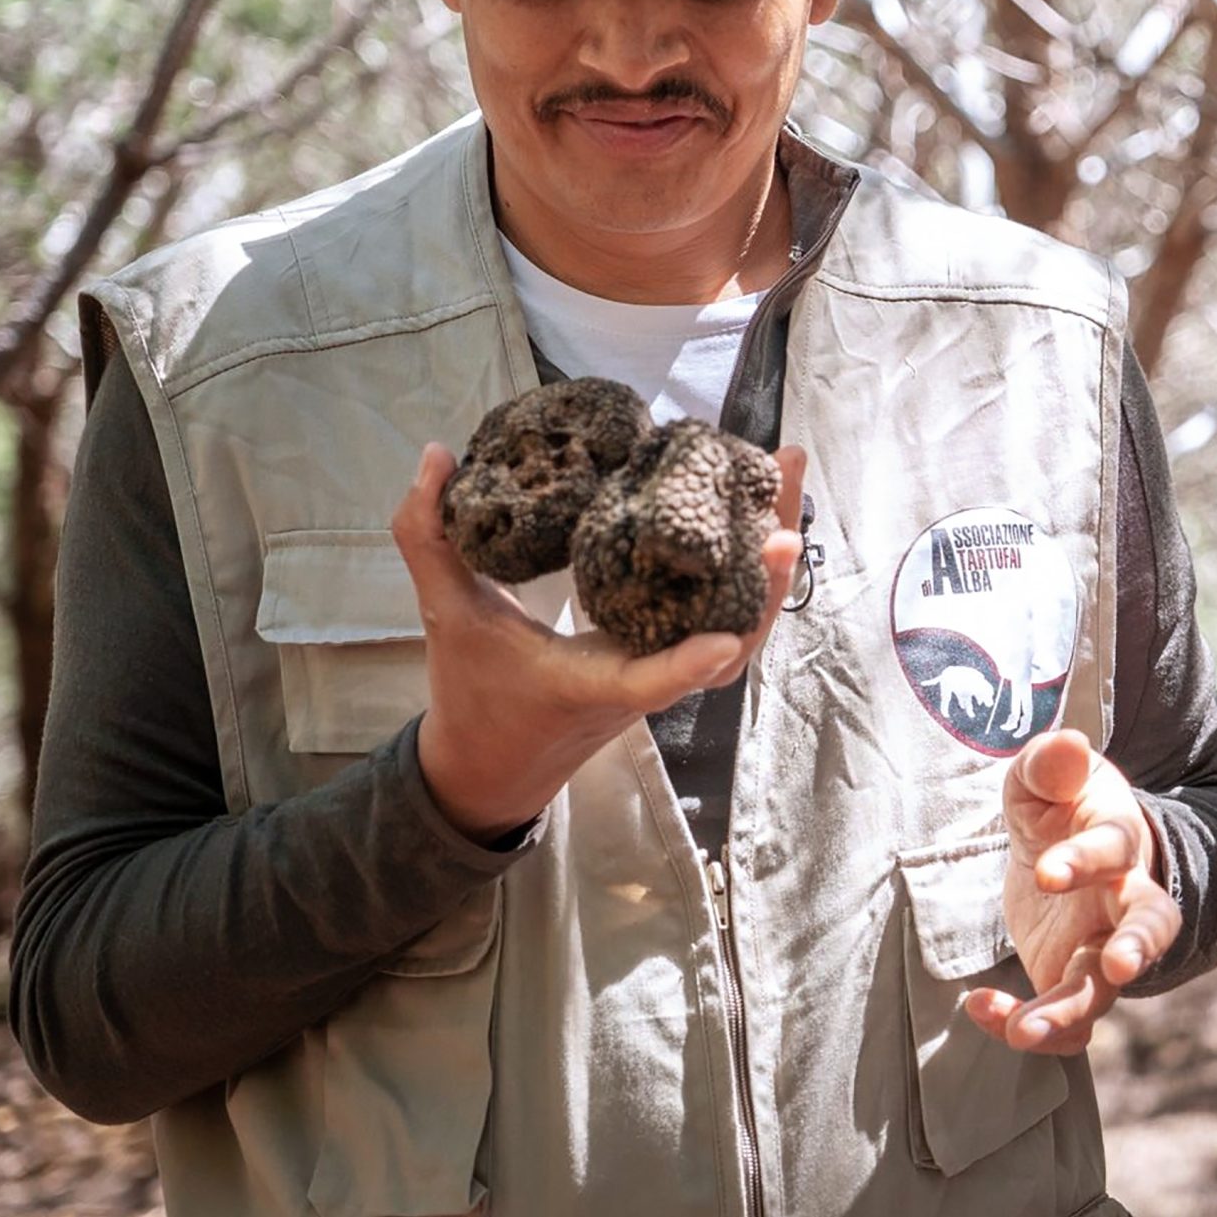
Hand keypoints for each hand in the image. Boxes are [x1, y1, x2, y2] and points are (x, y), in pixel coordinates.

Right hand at [396, 439, 806, 843]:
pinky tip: (761, 507)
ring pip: (744, 624)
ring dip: (771, 555)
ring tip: (787, 470)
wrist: (496, 763)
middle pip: (732, 640)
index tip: (724, 640)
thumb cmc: (474, 692)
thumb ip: (429, 537)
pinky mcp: (677, 656)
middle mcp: (647, 683)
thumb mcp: (444, 615)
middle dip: (768, 566)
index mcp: (592, 684)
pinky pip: (730, 614)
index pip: (646, 685)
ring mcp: (670, 672)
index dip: (685, 667)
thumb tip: (435, 454)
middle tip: (787, 472)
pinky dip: (753, 566)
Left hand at [963, 729, 1180, 1056]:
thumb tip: (1066, 744)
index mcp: (1120, 840)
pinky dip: (1024, 1022)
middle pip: (1150, 928)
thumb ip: (1050, 763)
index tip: (1047, 871)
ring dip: (1069, 1013)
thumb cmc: (1060, 804)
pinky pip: (1063, 1020)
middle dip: (1139, 947)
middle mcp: (1123, 899)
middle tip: (1118, 966)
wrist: (1065, 845)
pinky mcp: (1070, 979)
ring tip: (1025, 1031)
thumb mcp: (1046, 776)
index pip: (1115, 849)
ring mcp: (1100, 947)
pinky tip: (981, 1008)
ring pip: (1103, 990)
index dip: (1086, 860)